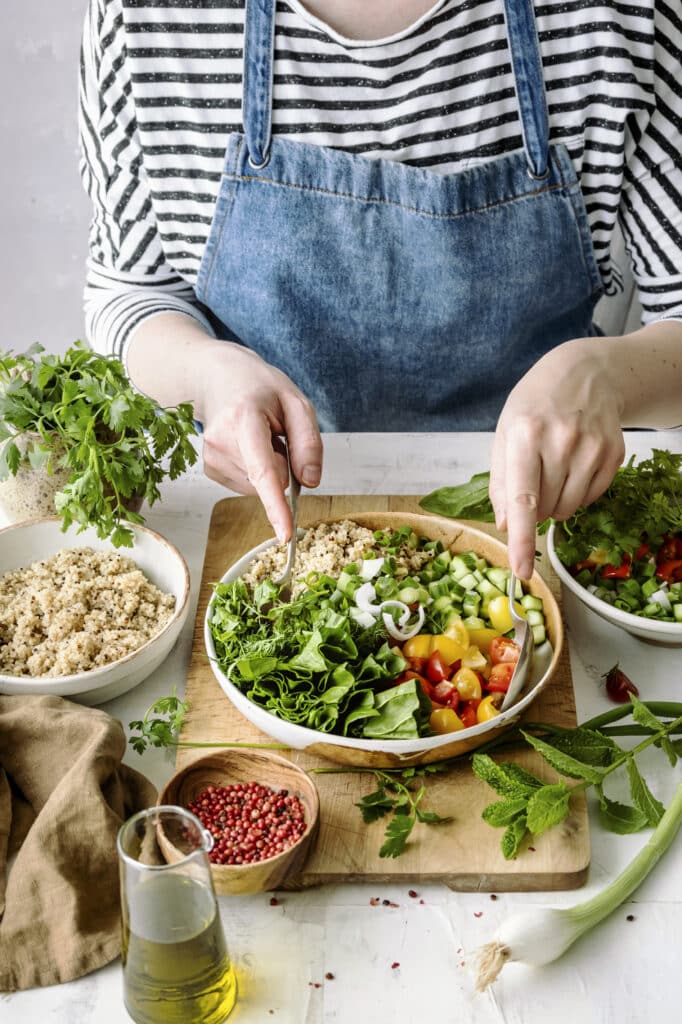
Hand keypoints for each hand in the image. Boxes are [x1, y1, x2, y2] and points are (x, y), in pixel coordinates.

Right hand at [199, 342, 321, 541]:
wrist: (219, 378)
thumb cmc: (259, 388)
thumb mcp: (297, 403)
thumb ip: (309, 443)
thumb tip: (310, 482)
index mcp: (244, 420)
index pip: (263, 470)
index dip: (276, 505)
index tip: (284, 532)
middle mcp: (221, 442)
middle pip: (270, 479)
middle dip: (284, 463)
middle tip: (274, 432)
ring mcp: (212, 458)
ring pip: (260, 485)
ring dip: (270, 465)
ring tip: (259, 435)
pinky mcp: (211, 470)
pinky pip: (250, 485)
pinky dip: (257, 471)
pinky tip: (248, 446)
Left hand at [489, 338, 625, 578]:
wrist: (586, 374)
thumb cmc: (536, 406)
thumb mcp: (505, 433)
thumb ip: (500, 481)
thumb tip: (506, 525)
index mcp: (525, 435)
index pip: (522, 498)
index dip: (521, 539)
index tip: (520, 570)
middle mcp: (561, 442)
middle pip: (544, 509)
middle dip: (534, 507)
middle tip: (534, 477)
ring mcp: (592, 448)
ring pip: (568, 510)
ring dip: (555, 504)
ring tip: (553, 470)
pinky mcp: (614, 454)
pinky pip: (590, 499)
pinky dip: (577, 495)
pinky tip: (573, 468)